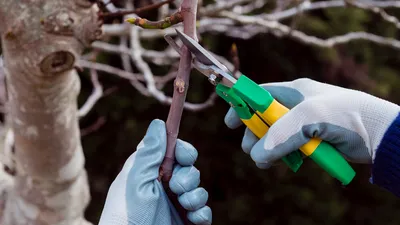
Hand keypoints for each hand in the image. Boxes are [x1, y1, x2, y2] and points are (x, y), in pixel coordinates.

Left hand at [98, 119, 211, 224]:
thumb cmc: (127, 216)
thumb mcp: (136, 181)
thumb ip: (149, 152)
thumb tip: (158, 123)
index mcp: (149, 172)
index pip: (173, 151)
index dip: (182, 150)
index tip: (182, 156)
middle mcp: (164, 186)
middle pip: (190, 168)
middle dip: (188, 176)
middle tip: (177, 187)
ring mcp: (176, 204)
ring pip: (199, 188)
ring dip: (195, 195)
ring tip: (184, 205)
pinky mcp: (187, 222)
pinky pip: (204, 210)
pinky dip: (202, 213)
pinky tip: (192, 217)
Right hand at [224, 78, 399, 168]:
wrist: (378, 134)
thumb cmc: (344, 115)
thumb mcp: (308, 118)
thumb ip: (279, 135)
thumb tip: (256, 155)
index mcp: (293, 91)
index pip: (258, 94)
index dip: (241, 106)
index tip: (230, 123)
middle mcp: (296, 106)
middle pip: (262, 119)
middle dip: (253, 135)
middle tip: (251, 150)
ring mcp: (304, 123)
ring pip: (274, 137)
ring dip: (267, 149)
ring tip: (266, 162)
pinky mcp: (312, 140)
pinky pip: (289, 148)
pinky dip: (283, 156)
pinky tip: (286, 162)